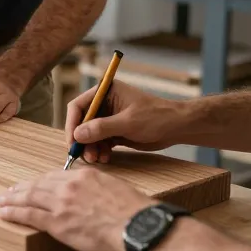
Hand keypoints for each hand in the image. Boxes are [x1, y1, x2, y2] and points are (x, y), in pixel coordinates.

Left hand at [0, 168, 155, 250]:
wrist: (136, 225)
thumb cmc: (133, 211)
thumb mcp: (115, 189)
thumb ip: (98, 189)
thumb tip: (93, 196)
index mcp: (84, 176)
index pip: (55, 176)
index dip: (41, 181)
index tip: (34, 184)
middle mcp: (69, 186)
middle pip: (39, 184)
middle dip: (22, 188)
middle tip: (10, 191)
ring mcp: (61, 203)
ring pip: (30, 197)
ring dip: (13, 199)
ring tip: (2, 201)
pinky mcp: (57, 222)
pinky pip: (29, 215)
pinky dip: (14, 213)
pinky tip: (4, 213)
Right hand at [66, 81, 182, 164]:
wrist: (177, 127)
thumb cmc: (156, 117)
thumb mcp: (128, 122)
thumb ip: (101, 128)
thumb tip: (78, 134)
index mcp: (105, 91)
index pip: (78, 106)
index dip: (73, 124)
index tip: (73, 141)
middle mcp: (104, 103)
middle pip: (82, 122)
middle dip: (82, 139)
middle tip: (85, 155)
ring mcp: (108, 117)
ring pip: (89, 134)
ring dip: (90, 147)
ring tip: (97, 158)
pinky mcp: (114, 130)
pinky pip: (99, 141)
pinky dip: (99, 150)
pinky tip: (105, 157)